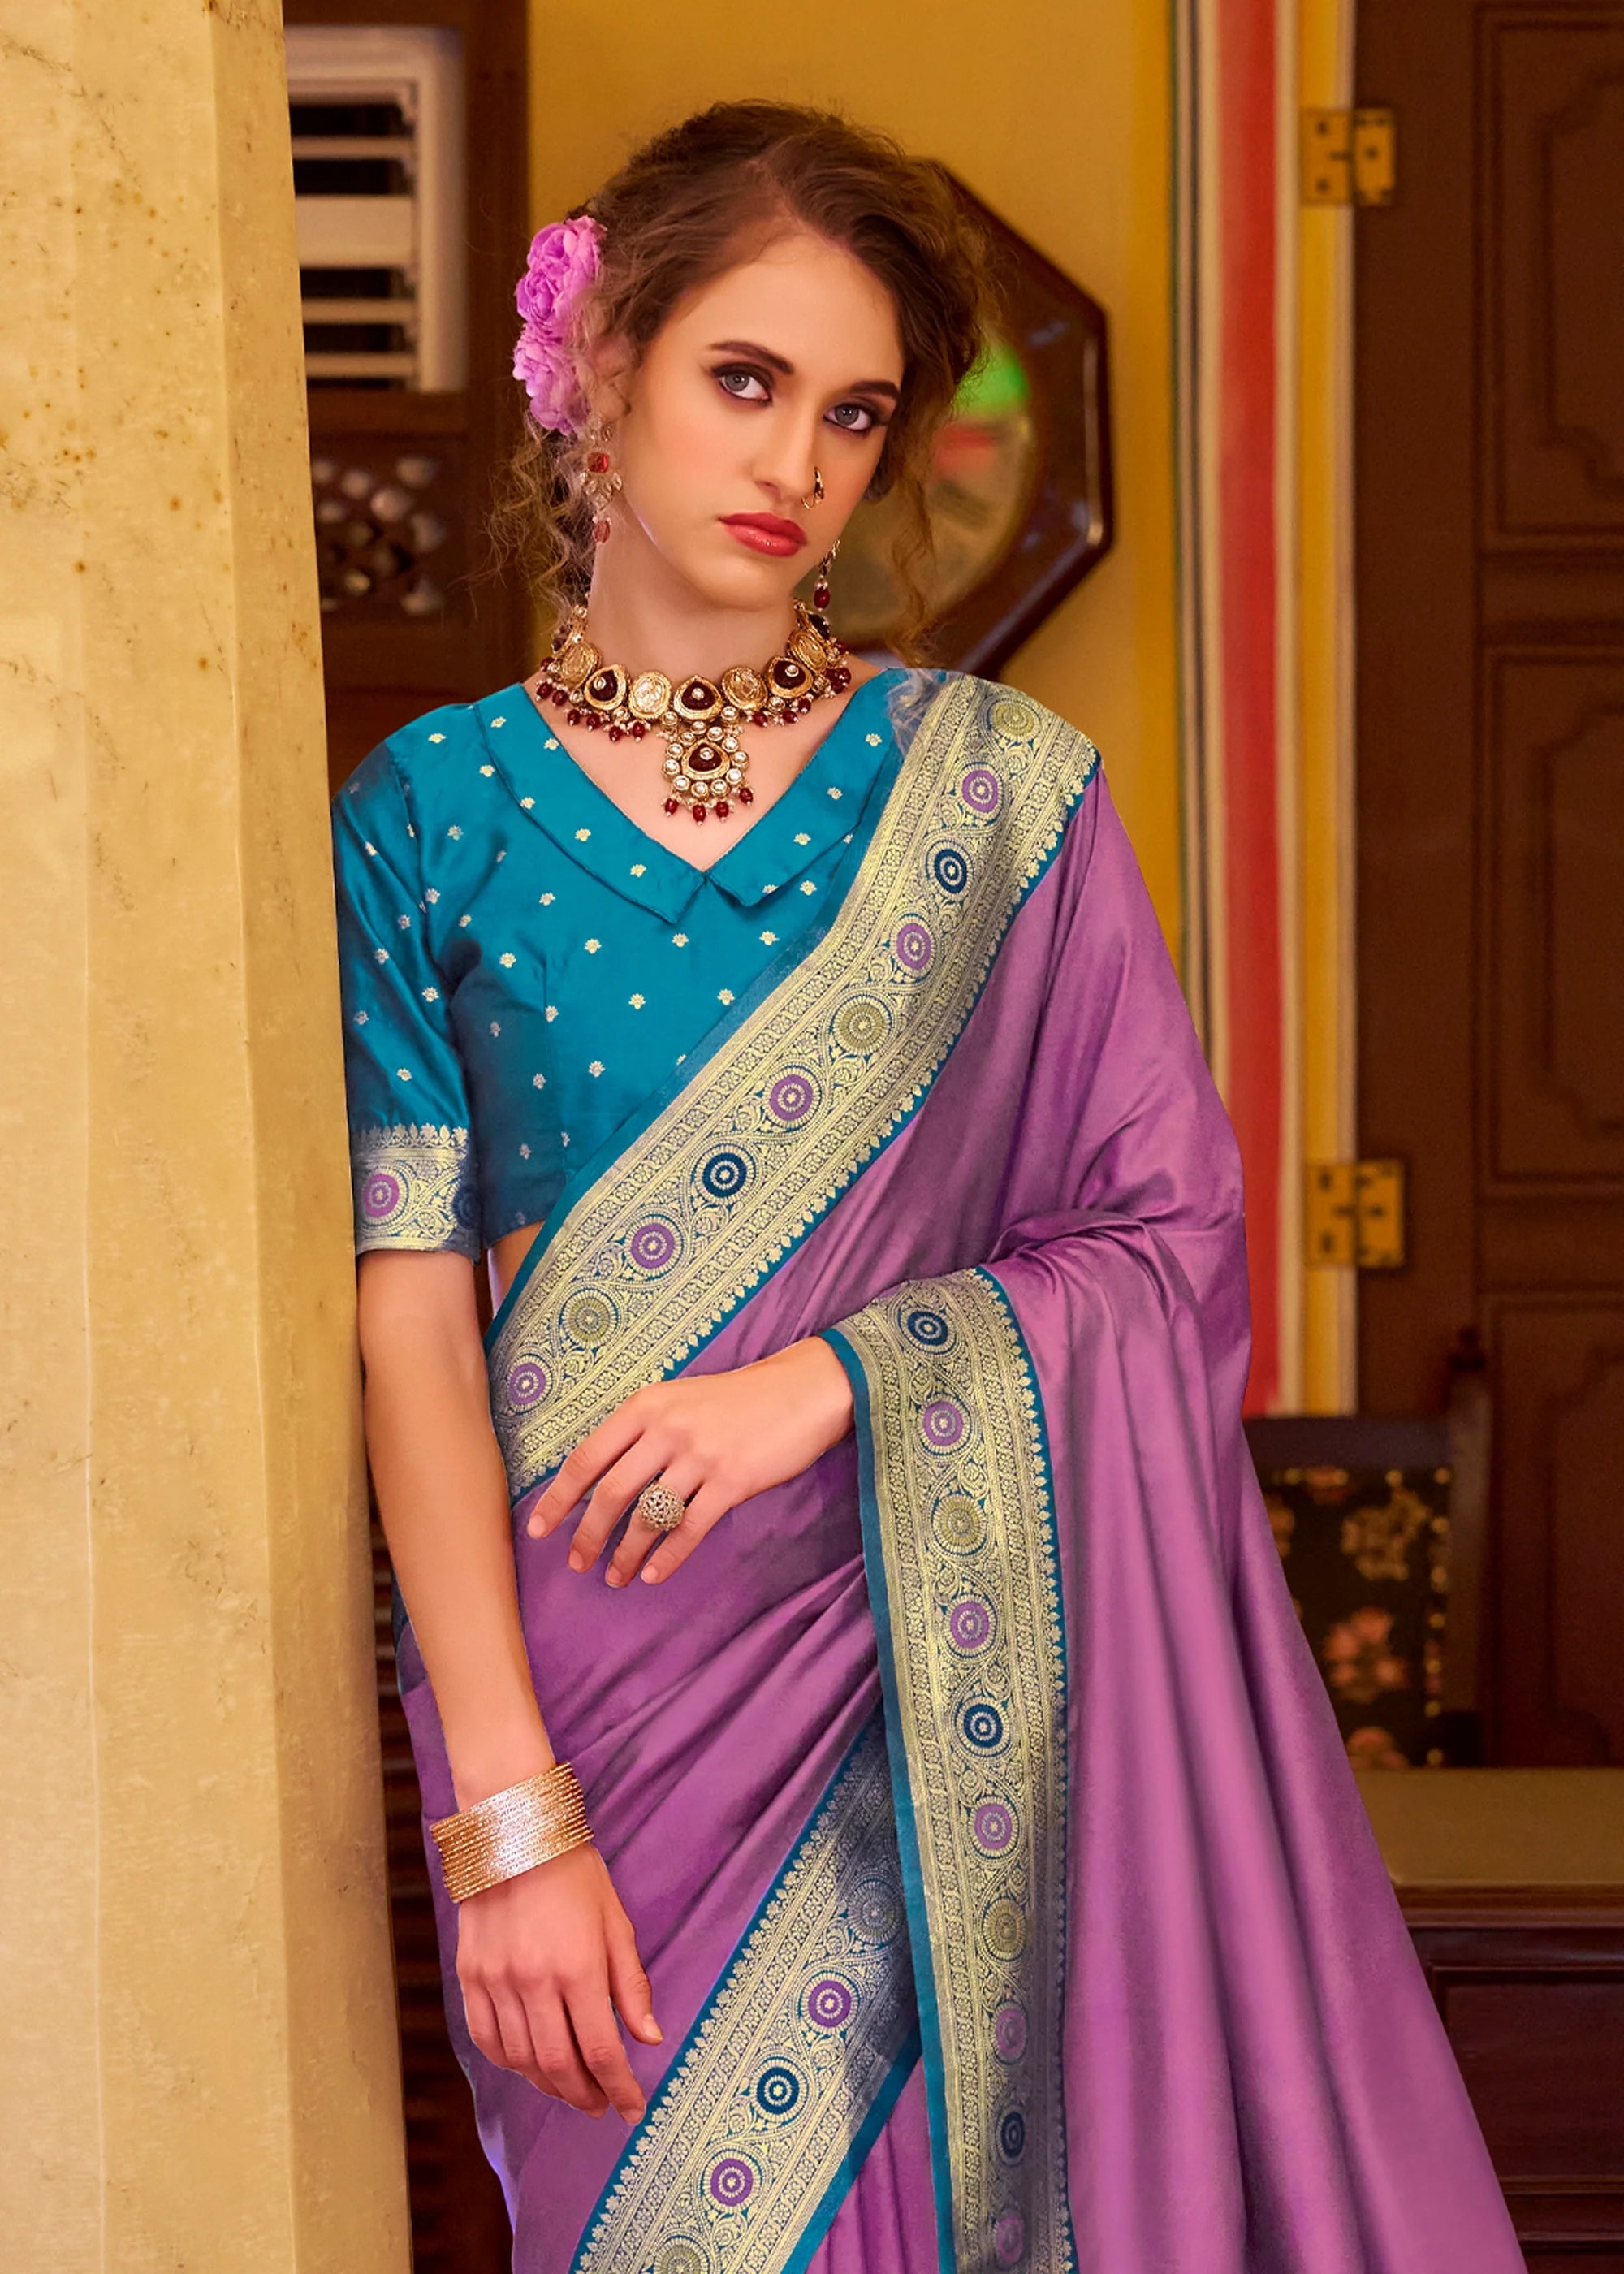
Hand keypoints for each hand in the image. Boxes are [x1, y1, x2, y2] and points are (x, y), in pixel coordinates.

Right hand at [456, 1841, 660, 2118]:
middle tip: (602, 2104)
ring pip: (522, 2060)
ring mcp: (496, 1981)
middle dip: (585, 2095)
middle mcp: (533, 1981)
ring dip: (549, 2085)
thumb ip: (631, 1984)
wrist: (515, 1834)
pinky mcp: (471, 1976)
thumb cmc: (573, 1874)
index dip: (621, 2088)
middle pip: (559, 2066)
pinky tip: (529, 2063)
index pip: (602, 2050)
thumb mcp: (615, 1922)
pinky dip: (510, 2063)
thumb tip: (649, 2038)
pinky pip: (487, 2039)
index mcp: (578, 1967)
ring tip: (570, 2086)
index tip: (633, 2109)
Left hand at [525, 1336, 853, 1585]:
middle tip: (577, 1564)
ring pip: (648, 1517)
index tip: (540, 1528)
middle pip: (611, 1493)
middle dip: (588, 1535)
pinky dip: (668, 1557)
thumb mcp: (679, 1398)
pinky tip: (654, 1574)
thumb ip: (642, 1431)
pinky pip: (690, 1529)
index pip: (587, 1457)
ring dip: (626, 1554)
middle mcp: (667, 1429)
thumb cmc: (736, 1399)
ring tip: (615, 1577)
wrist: (802, 1390)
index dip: (559, 1497)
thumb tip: (601, 1480)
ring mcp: (700, 1456)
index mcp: (646, 1405)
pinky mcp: (732, 1481)